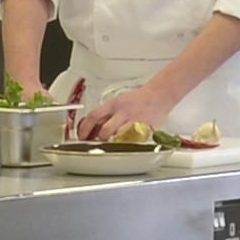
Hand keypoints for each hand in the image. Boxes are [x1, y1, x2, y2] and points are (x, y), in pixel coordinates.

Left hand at [71, 69, 189, 142]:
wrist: (158, 96)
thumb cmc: (137, 100)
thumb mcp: (118, 102)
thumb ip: (106, 114)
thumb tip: (92, 128)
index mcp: (114, 104)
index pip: (94, 115)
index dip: (84, 128)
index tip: (81, 136)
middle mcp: (123, 112)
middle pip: (105, 130)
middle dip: (100, 139)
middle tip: (99, 143)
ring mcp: (134, 121)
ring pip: (119, 137)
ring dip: (114, 142)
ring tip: (115, 143)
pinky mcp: (145, 129)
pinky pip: (134, 141)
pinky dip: (130, 144)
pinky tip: (130, 142)